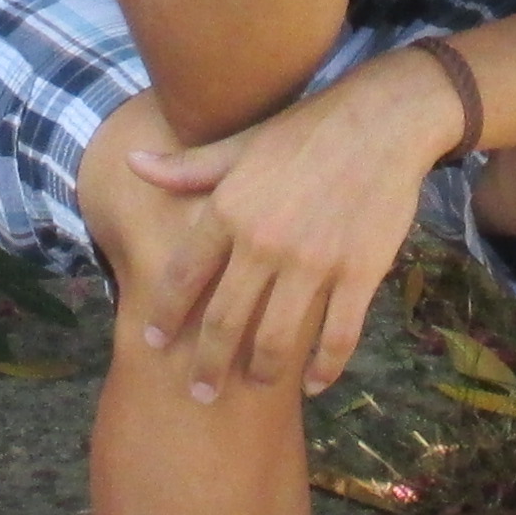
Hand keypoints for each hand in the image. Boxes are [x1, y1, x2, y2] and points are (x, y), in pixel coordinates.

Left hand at [119, 63, 447, 397]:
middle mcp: (263, 242)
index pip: (183, 276)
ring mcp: (313, 262)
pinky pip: (337, 336)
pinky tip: (313, 384)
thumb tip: (133, 163)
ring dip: (262, 371)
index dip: (165, 314)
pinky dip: (324, 368)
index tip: (154, 342)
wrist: (383, 121)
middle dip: (207, 364)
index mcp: (229, 210)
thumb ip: (188, 168)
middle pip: (224, 321)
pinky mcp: (358, 273)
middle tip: (199, 393)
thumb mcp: (241, 144)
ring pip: (277, 339)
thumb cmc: (307, 130)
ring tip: (255, 386)